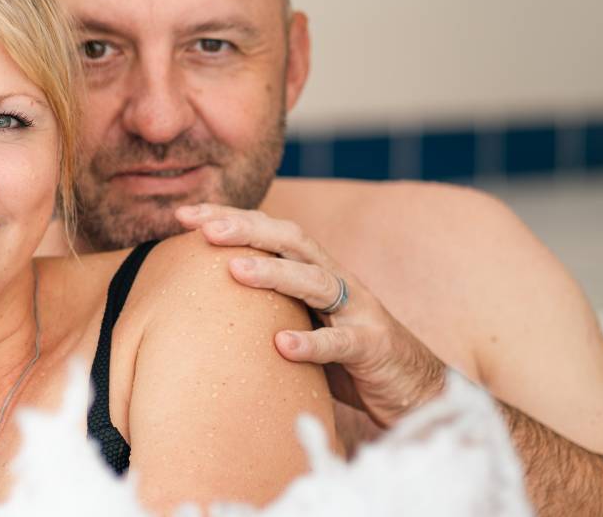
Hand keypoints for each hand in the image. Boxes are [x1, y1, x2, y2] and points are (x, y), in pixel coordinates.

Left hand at [175, 204, 446, 430]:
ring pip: (314, 283)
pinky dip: (312, 345)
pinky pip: (341, 344)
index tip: (186, 214)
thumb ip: (270, 304)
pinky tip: (282, 346)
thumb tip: (205, 295)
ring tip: (235, 270)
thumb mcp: (305, 321)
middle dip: (247, 230)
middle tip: (205, 228)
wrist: (417, 388)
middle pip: (292, 242)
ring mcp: (359, 312)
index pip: (272, 232)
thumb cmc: (348, 355)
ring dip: (274, 274)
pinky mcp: (373, 349)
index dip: (231, 218)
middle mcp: (338, 282)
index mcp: (318, 271)